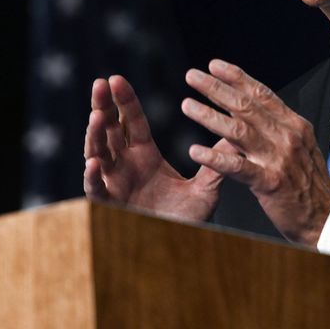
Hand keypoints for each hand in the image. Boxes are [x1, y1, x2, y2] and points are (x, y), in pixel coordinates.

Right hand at [83, 75, 225, 221]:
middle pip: (109, 130)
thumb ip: (217, 163)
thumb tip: (236, 136)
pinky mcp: (109, 206)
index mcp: (144, 155)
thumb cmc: (185, 220)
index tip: (116, 78)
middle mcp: (125, 165)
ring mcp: (114, 184)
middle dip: (102, 106)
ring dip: (95, 135)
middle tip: (99, 84)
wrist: (176, 252)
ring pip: (97, 154)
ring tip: (97, 117)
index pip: (132, 121)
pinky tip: (94, 163)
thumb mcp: (205, 189)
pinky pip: (97, 190)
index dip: (124, 100)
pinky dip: (93, 177)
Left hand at [181, 59, 329, 245]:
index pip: (262, 93)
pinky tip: (196, 151)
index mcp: (294, 125)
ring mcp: (279, 158)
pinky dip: (215, 158)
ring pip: (238, 130)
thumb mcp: (299, 147)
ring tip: (187, 106)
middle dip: (216, 88)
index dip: (236, 77)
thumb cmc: (309, 185)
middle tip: (193, 77)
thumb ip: (276, 128)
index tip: (214, 66)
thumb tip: (250, 111)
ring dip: (209, 116)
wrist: (327, 218)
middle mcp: (287, 136)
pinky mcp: (270, 182)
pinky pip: (238, 167)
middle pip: (246, 106)